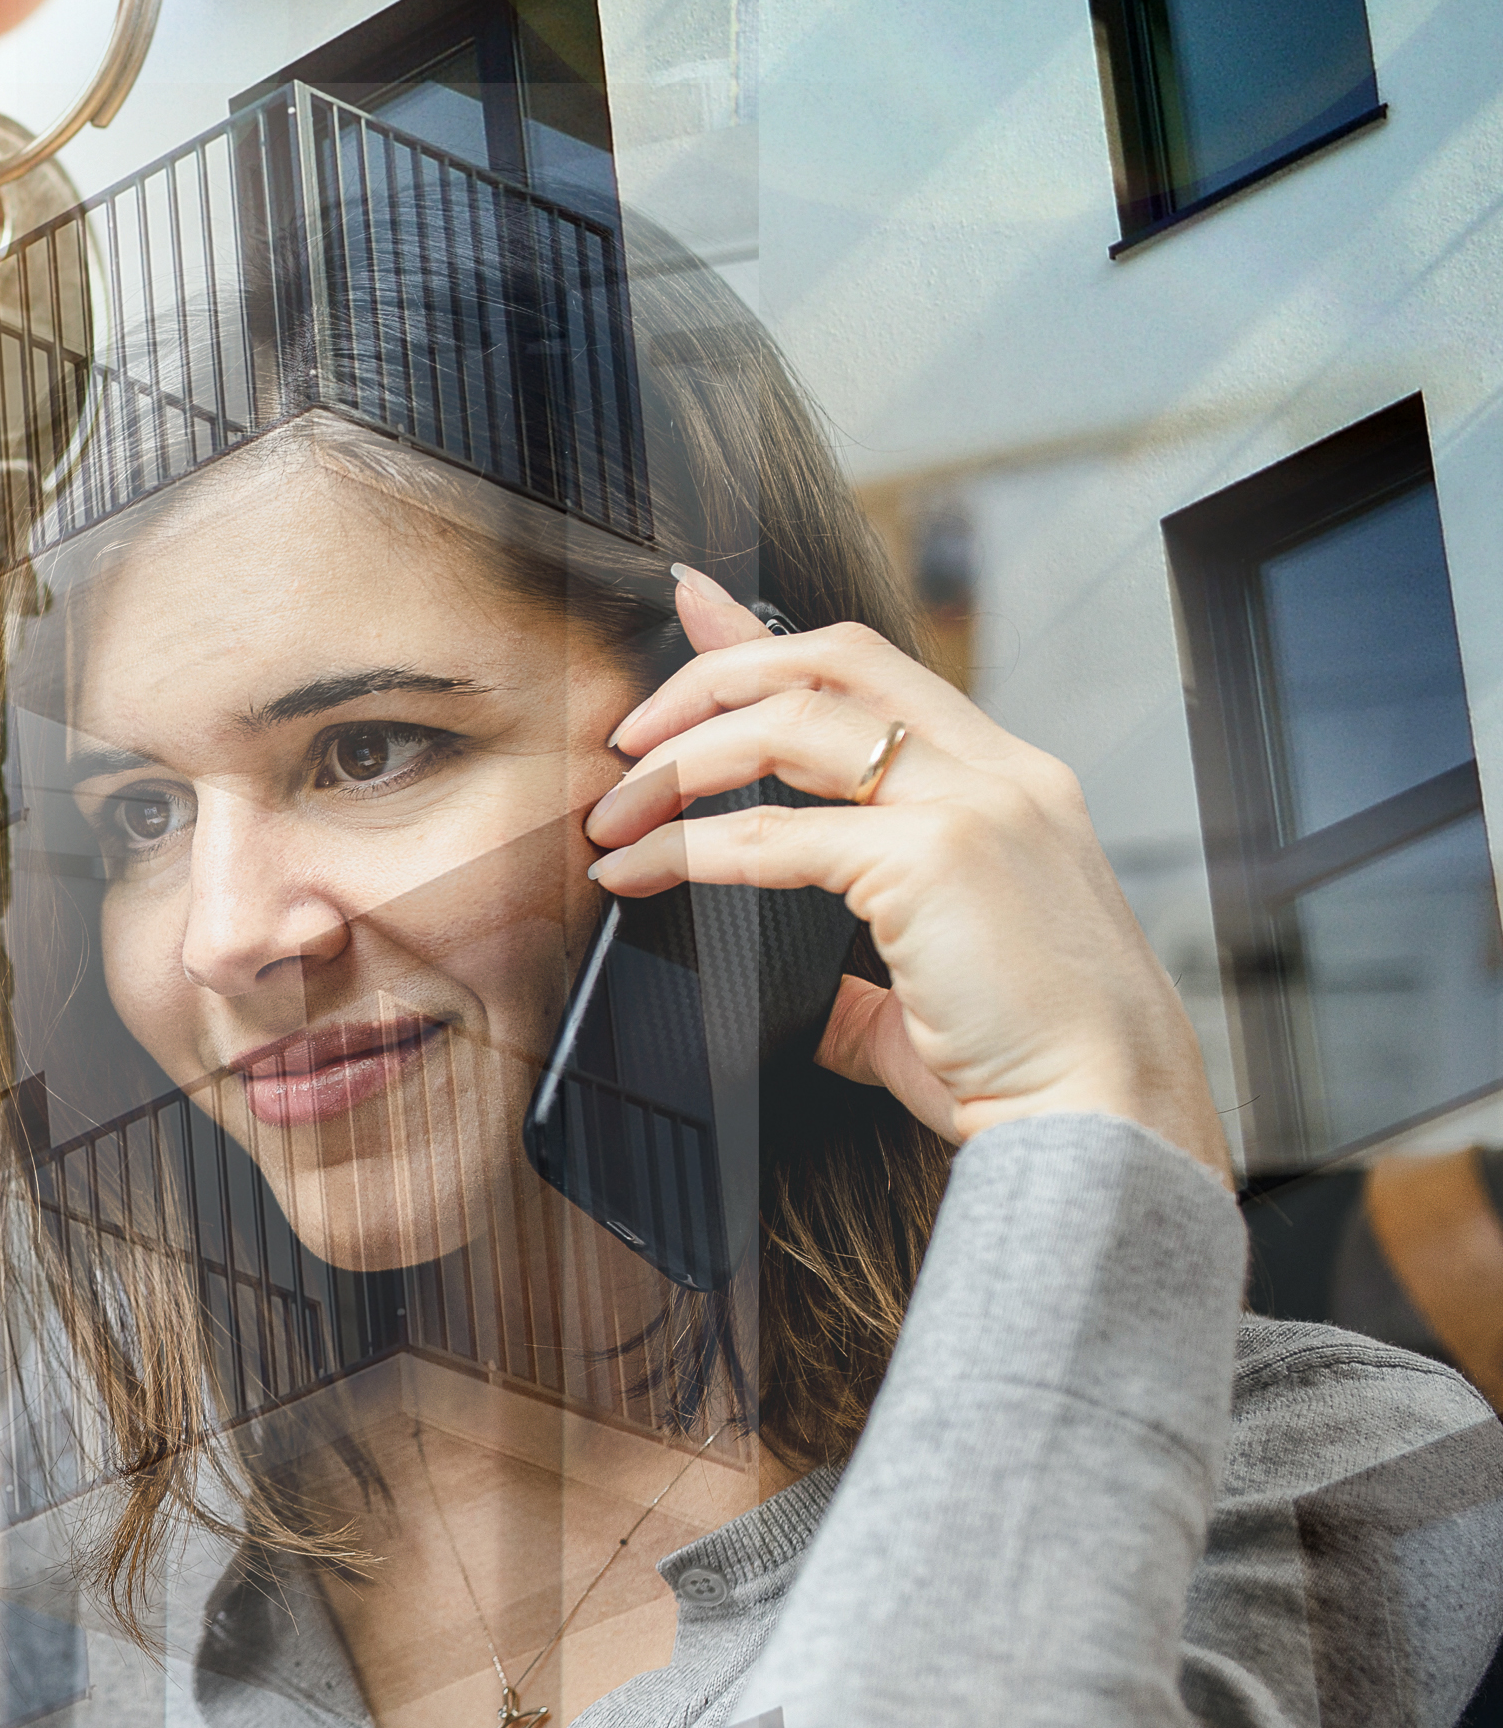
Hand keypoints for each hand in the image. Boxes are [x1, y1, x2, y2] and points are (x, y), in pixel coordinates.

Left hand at [587, 565, 1231, 1181]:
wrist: (1110, 1123)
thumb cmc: (1037, 1069)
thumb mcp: (941, 995)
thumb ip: (868, 978)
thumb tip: (808, 995)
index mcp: (1015, 786)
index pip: (874, 672)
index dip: (767, 636)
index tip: (691, 603)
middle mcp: (1004, 774)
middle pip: (830, 661)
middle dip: (709, 677)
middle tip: (628, 736)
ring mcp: (976, 806)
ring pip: (789, 724)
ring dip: (681, 760)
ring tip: (617, 812)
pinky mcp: (937, 859)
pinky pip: (772, 835)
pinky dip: (684, 848)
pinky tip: (636, 872)